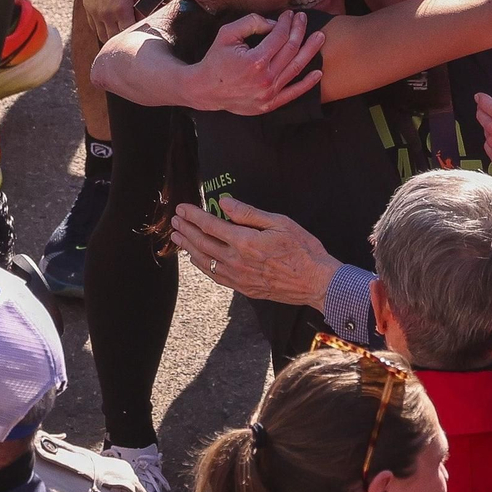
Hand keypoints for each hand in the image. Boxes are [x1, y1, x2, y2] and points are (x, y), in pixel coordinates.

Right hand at [79, 0, 147, 43]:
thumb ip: (143, 6)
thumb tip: (145, 20)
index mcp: (121, 9)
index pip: (129, 33)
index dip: (136, 34)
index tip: (141, 31)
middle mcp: (105, 14)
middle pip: (115, 38)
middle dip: (124, 38)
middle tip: (132, 34)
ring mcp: (94, 12)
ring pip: (102, 35)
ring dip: (112, 36)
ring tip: (121, 32)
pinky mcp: (87, 8)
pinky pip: (93, 27)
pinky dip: (101, 29)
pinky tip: (109, 25)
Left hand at [170, 198, 340, 310]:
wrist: (317, 283)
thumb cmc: (303, 250)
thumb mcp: (280, 223)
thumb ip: (248, 213)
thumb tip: (224, 203)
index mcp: (245, 242)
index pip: (210, 225)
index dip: (194, 215)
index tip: (183, 208)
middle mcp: (236, 261)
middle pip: (202, 243)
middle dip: (186, 229)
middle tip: (175, 220)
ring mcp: (238, 278)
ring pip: (204, 261)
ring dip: (188, 247)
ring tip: (178, 237)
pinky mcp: (243, 289)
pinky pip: (214, 276)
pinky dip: (201, 265)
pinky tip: (196, 259)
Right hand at [185, 13, 323, 113]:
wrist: (206, 90)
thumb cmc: (216, 59)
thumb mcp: (227, 34)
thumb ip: (251, 23)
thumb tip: (275, 23)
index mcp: (255, 61)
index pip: (279, 37)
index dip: (286, 23)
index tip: (290, 14)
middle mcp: (265, 78)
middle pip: (291, 50)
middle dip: (299, 31)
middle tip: (304, 19)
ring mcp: (269, 93)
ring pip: (296, 68)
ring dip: (310, 51)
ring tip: (320, 37)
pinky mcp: (270, 104)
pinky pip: (294, 93)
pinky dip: (308, 83)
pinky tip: (318, 72)